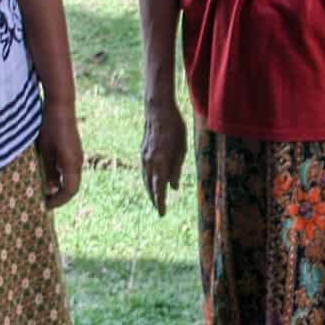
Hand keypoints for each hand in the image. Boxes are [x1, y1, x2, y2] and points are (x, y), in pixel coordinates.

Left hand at [37, 102, 83, 208]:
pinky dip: (61, 178)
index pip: (69, 191)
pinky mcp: (74, 150)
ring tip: (44, 191)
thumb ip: (48, 171)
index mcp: (72, 163)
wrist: (60, 106)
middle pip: (72, 187)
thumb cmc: (50, 127)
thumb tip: (51, 190)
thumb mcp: (45, 151)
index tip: (44, 206)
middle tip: (44, 202)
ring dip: (60, 187)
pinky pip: (70, 170)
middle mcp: (78, 161)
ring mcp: (77, 155)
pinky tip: (48, 176)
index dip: (58, 201)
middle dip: (59, 197)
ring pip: (71, 178)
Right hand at [140, 101, 186, 215]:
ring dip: (151, 191)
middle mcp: (149, 162)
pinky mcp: (143, 152)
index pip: (159, 188)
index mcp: (160, 162)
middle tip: (160, 210)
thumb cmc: (174, 127)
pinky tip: (152, 182)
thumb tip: (174, 187)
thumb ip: (177, 168)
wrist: (158, 110)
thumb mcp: (182, 148)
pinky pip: (144, 171)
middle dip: (155, 199)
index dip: (161, 202)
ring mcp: (144, 157)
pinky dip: (148, 180)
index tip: (162, 213)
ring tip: (156, 199)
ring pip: (146, 179)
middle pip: (151, 186)